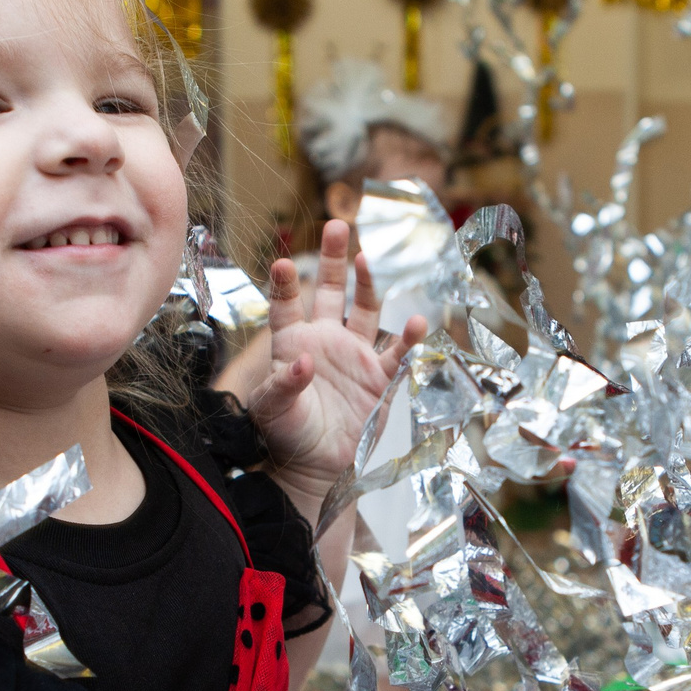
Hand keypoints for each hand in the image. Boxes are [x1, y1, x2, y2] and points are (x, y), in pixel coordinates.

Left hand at [248, 219, 425, 498]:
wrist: (314, 466)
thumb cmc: (285, 433)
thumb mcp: (272, 410)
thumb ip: (283, 385)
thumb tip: (304, 362)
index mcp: (292, 342)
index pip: (288, 303)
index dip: (286, 283)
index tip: (284, 262)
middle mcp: (325, 339)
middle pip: (332, 291)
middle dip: (335, 260)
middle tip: (338, 225)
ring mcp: (355, 355)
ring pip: (365, 310)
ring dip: (370, 284)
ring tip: (372, 258)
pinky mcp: (379, 377)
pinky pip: (397, 352)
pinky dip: (409, 338)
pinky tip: (418, 320)